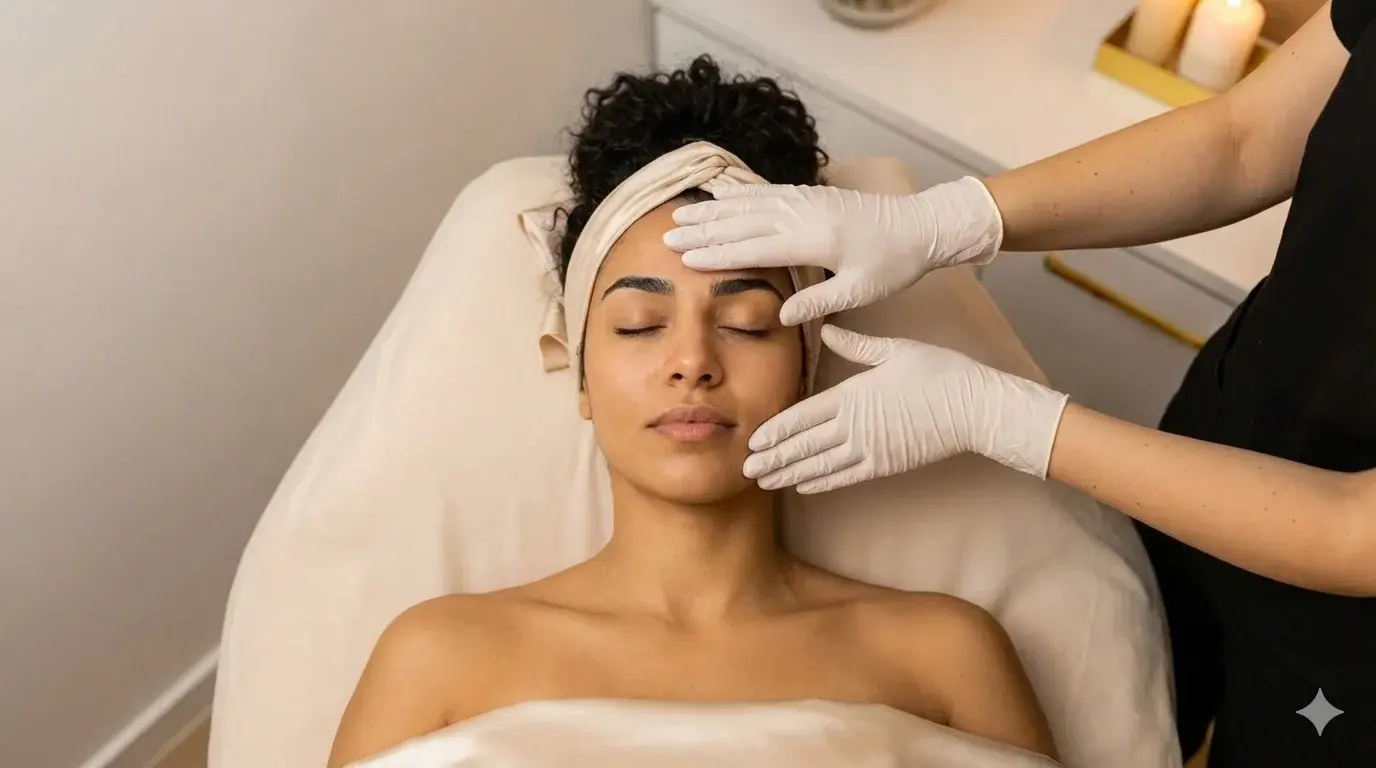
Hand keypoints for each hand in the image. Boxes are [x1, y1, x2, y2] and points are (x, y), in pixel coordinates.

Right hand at [663, 177, 1003, 325]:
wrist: (921, 225)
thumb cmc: (893, 263)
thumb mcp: (859, 291)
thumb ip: (819, 301)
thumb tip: (780, 317)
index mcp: (812, 241)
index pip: (753, 248)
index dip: (717, 253)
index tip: (685, 258)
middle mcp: (803, 215)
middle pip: (742, 221)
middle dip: (703, 230)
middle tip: (668, 237)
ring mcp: (806, 200)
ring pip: (749, 202)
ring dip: (714, 209)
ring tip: (682, 213)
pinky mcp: (811, 194)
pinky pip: (766, 190)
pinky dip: (739, 192)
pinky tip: (720, 192)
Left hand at [743, 326, 1068, 493]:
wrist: (976, 408)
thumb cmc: (939, 372)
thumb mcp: (895, 349)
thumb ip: (856, 345)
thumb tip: (826, 328)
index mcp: (852, 396)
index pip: (802, 417)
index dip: (775, 431)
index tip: (752, 440)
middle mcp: (855, 426)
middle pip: (804, 446)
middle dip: (773, 458)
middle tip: (745, 469)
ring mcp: (870, 449)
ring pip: (820, 465)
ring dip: (789, 474)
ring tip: (765, 482)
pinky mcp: (886, 464)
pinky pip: (846, 476)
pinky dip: (822, 482)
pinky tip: (803, 486)